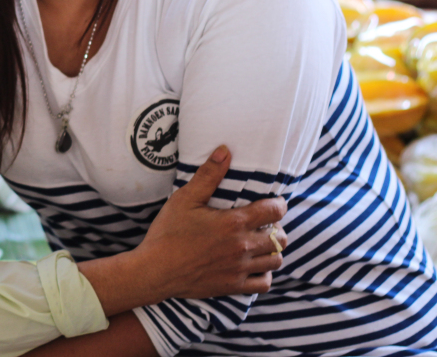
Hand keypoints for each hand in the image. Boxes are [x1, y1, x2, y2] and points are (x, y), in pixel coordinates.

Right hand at [139, 146, 286, 301]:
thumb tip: (225, 151)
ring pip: (276, 260)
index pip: (274, 212)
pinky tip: (254, 265)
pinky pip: (264, 283)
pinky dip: (265, 273)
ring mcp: (239, 269)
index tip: (272, 202)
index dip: (278, 204)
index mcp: (234, 223)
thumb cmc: (168, 233)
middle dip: (277, 227)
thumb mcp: (185, 199)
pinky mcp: (233, 286)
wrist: (155, 270)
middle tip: (264, 223)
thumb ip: (208, 176)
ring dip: (273, 249)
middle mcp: (242, 247)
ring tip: (260, 242)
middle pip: (281, 238)